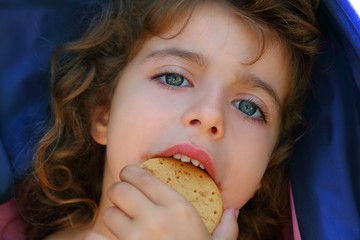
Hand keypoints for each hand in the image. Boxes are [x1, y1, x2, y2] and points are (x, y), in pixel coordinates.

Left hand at [86, 165, 238, 239]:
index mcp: (178, 209)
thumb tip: (234, 210)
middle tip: (122, 195)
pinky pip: (96, 239)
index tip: (128, 173)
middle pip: (121, 190)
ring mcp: (136, 239)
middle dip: (119, 190)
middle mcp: (155, 219)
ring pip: (109, 213)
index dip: (131, 172)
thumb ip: (227, 228)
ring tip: (119, 220)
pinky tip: (97, 235)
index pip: (144, 178)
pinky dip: (94, 236)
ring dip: (112, 215)